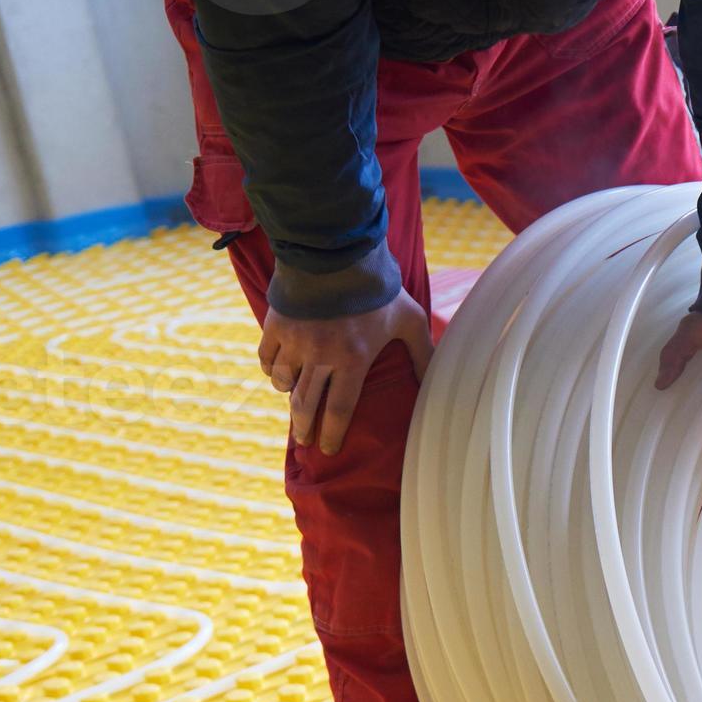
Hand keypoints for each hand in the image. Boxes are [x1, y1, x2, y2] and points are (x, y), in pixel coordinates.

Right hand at [260, 291, 434, 454]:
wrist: (337, 251)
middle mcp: (320, 356)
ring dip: (288, 394)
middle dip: (304, 425)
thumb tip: (434, 378)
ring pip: (284, 380)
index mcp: (352, 360)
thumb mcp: (409, 318)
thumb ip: (422, 350)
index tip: (327, 450)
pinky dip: (271, 368)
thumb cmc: (377, 287)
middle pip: (307, 402)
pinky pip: (267, 356)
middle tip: (304, 440)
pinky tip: (276, 373)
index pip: (340, 409)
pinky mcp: (277, 323)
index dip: (332, 434)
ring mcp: (296, 340)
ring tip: (292, 401)